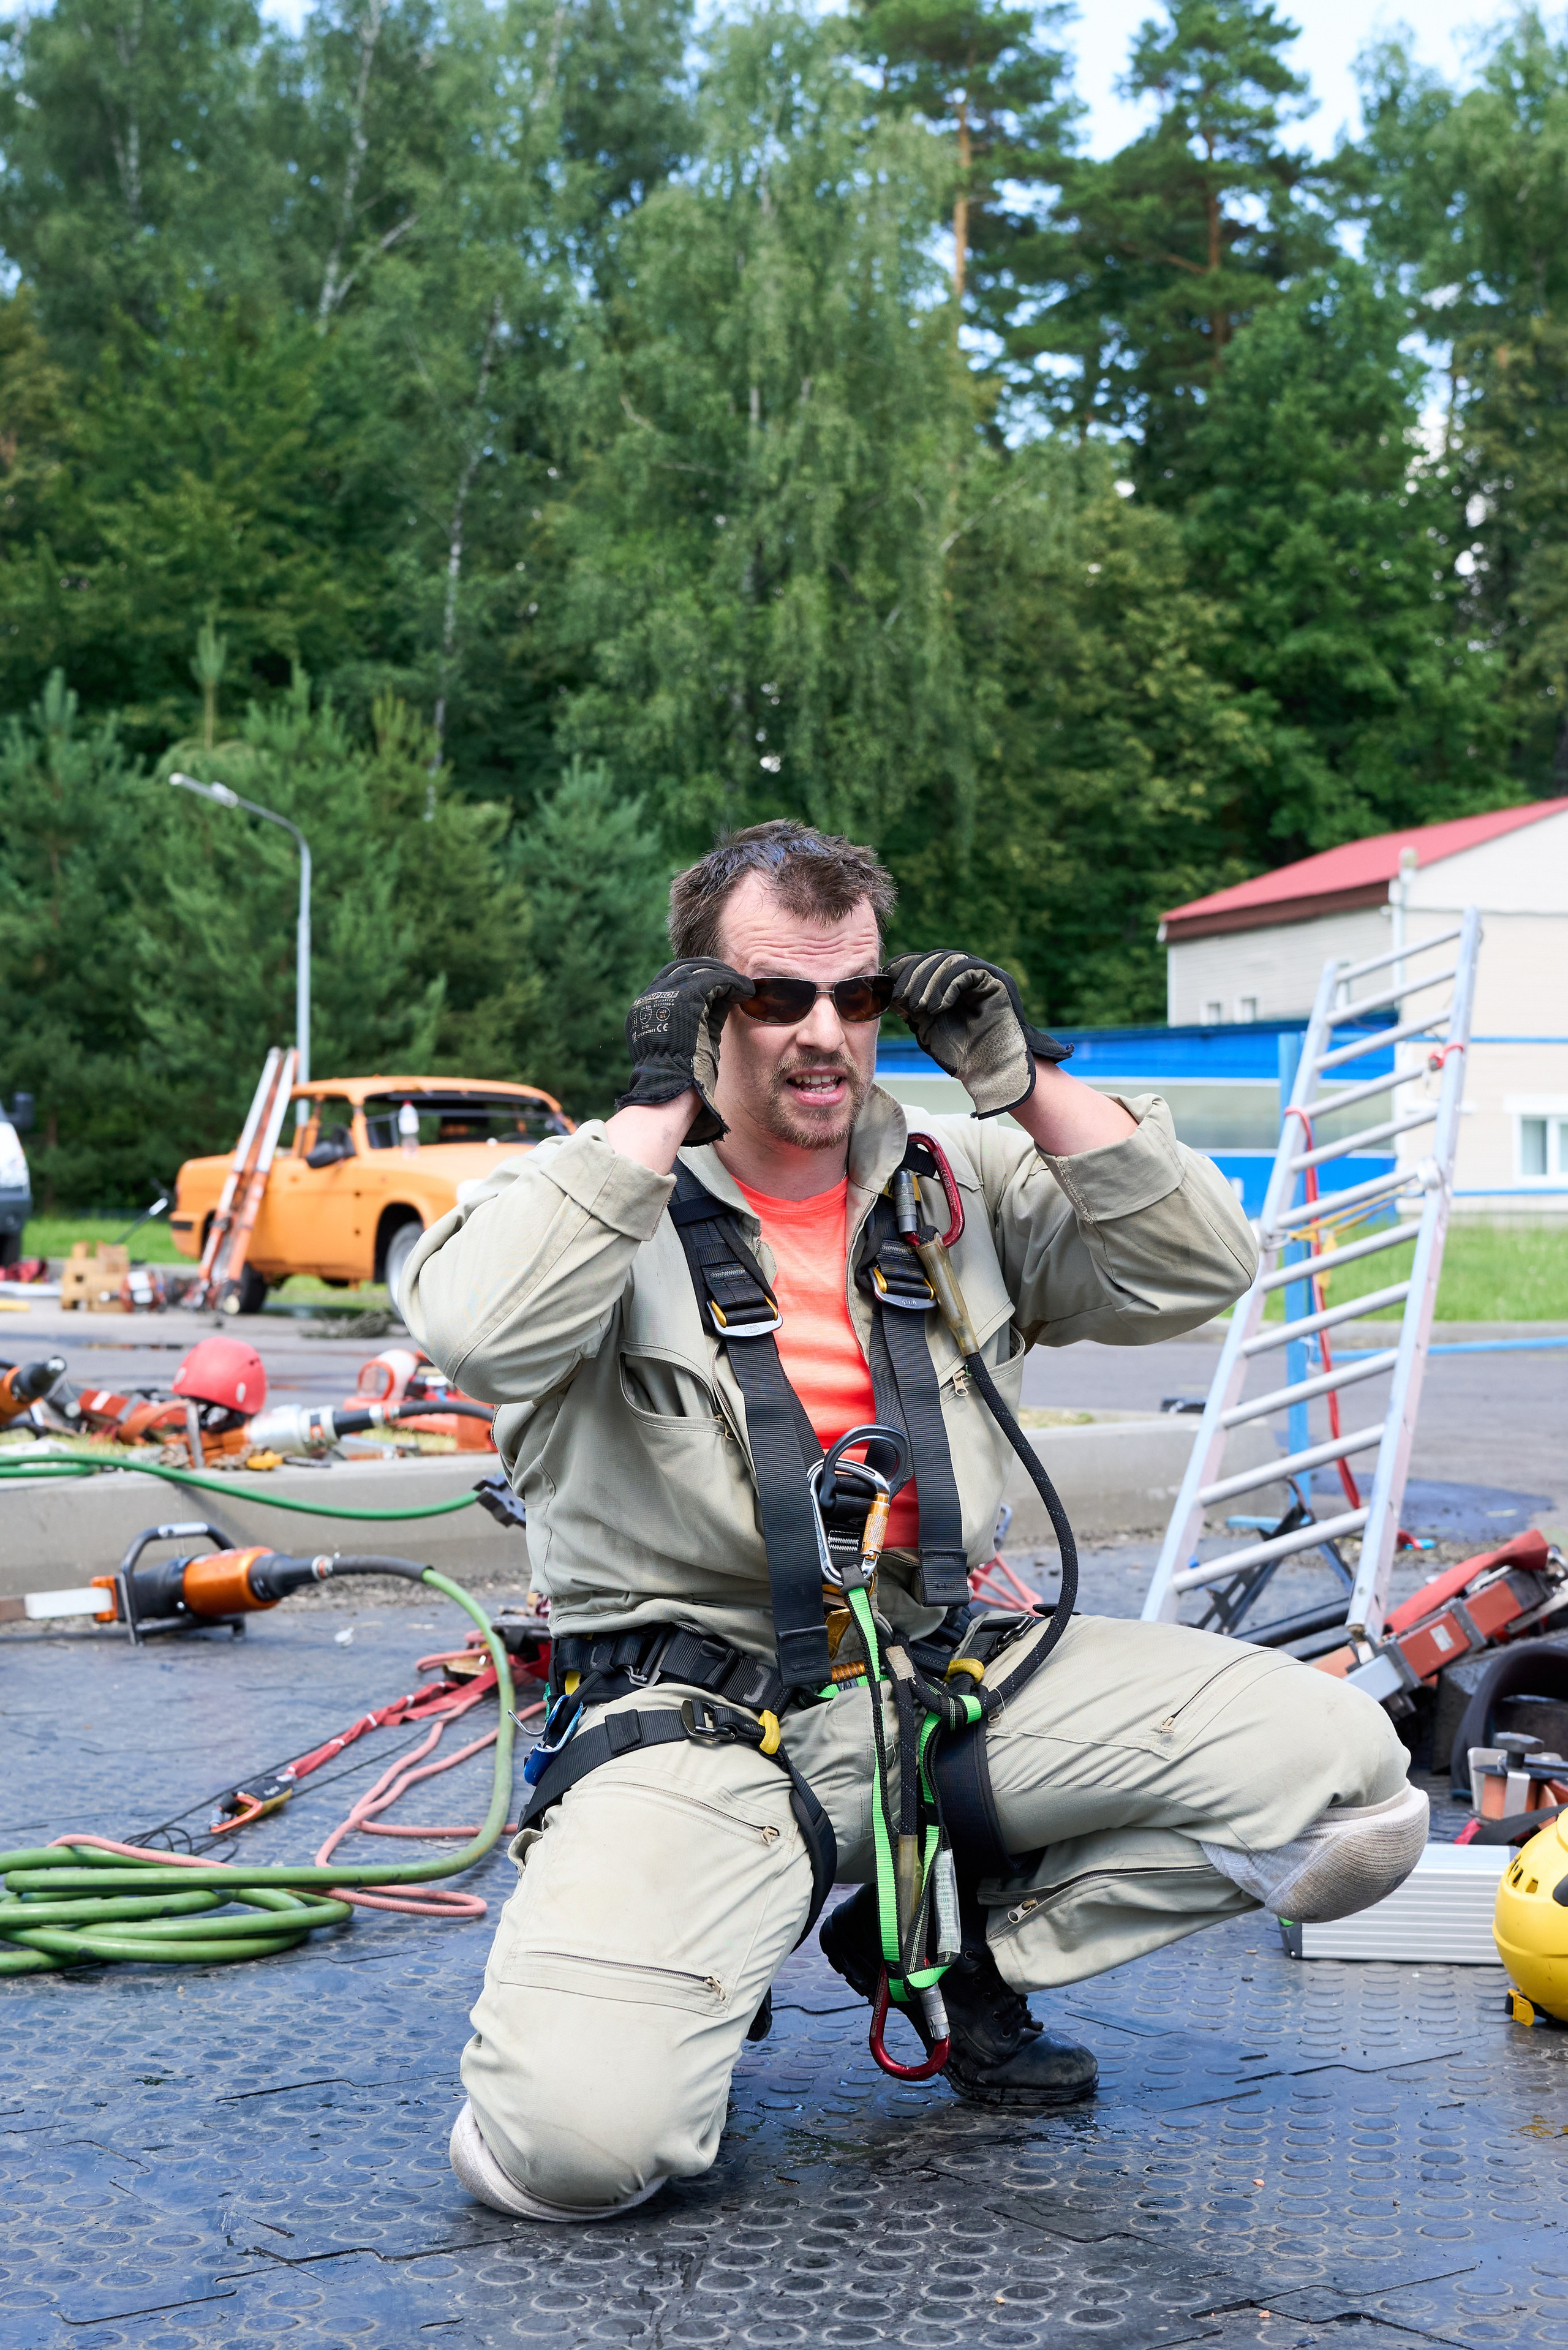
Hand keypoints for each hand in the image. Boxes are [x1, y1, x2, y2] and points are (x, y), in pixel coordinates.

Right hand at [617, 959, 750, 1143]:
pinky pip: (714, 980)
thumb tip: (721, 999)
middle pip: (683, 970)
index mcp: (642, 1010)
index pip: (669, 980)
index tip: (716, 983)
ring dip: (725, 977)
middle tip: (732, 979)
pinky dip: (733, 983)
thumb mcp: (683, 1043)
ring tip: (744, 986)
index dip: (695, 977)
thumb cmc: (680, 1079)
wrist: (672, 1091)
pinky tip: (746, 990)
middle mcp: (650, 998)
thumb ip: (694, 1019)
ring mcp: (665, 996)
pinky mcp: (687, 999)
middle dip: (711, 972)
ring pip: (700, 972)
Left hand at [885, 950, 1071, 1118]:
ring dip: (928, 982)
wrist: (988, 1073)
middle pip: (934, 958)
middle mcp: (967, 976)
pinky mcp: (995, 981)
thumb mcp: (925, 1026)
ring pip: (949, 960)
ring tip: (918, 1006)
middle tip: (901, 998)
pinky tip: (937, 1007)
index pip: (924, 963)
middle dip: (913, 976)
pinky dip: (947, 985)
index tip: (886, 981)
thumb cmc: (960, 1054)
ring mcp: (982, 976)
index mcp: (950, 984)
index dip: (903, 967)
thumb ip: (910, 1005)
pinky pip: (966, 970)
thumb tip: (887, 987)